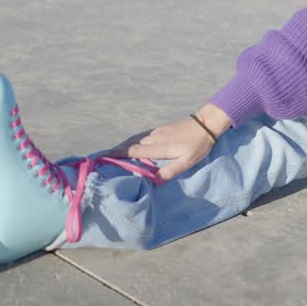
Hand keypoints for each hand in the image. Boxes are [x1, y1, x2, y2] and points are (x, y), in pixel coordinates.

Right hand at [108, 104, 231, 180]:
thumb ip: (170, 171)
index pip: (133, 151)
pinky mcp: (160, 129)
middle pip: (130, 144)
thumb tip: (153, 181)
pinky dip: (131, 140)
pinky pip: (141, 135)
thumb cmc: (198, 145)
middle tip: (100, 157)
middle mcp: (154, 138)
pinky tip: (128, 143)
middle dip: (115, 150)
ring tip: (110, 152)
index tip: (103, 157)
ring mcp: (156, 132)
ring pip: (134, 138)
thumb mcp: (187, 162)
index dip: (118, 154)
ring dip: (122, 145)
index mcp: (159, 147)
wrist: (206, 124)